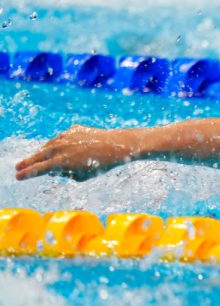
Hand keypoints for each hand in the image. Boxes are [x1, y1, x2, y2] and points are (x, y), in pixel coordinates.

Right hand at [15, 125, 137, 180]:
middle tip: (18, 167)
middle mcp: (60, 147)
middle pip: (38, 155)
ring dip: (42, 152)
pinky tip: (57, 149)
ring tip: (36, 159)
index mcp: (61, 162)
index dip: (27, 173)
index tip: (18, 176)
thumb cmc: (100, 165)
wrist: (117, 145)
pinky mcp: (73, 129)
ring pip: (49, 145)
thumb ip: (65, 173)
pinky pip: (62, 137)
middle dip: (27, 162)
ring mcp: (66, 136)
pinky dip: (58, 144)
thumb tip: (53, 169)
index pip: (38, 169)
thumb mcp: (81, 176)